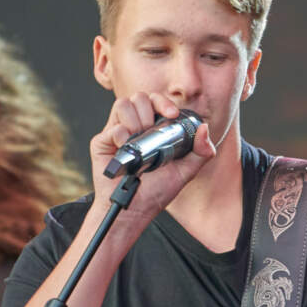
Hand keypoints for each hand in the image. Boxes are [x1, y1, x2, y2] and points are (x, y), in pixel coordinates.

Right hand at [87, 91, 217, 218]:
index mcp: (152, 129)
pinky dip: (121, 134)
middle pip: (139, 97)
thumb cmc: (155, 192)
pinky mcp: (102, 143)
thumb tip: (205, 128)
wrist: (134, 210)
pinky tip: (126, 148)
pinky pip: (112, 127)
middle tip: (152, 128)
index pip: (155, 101)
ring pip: (123, 104)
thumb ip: (200, 152)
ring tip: (139, 140)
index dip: (163, 102)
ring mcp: (117, 133)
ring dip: (135, 119)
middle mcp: (134, 127)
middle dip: (149, 108)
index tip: (171, 114)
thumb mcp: (185, 172)